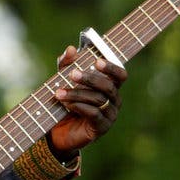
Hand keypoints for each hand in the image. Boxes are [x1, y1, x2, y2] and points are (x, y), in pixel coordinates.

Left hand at [48, 45, 127, 159]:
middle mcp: (114, 100)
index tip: (97, 61)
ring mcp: (110, 115)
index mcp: (110, 87)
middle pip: (108, 86)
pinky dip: (79, 107)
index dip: (111, 68)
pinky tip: (67, 104)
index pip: (120, 75)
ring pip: (98, 100)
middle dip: (89, 79)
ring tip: (59, 93)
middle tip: (72, 74)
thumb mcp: (63, 80)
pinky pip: (94, 114)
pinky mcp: (102, 128)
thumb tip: (71, 49)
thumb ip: (67, 64)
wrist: (59, 131)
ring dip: (77, 94)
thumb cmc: (66, 101)